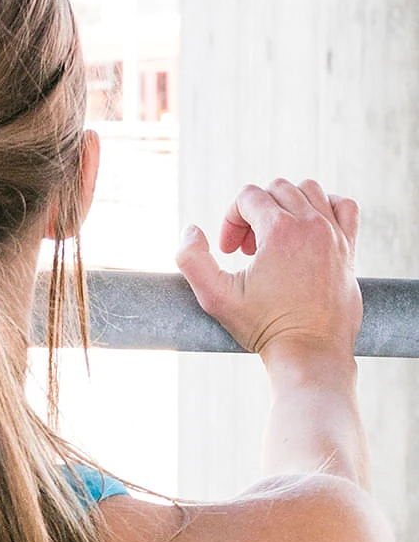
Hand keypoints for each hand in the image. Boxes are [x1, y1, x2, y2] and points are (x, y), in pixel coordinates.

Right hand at [175, 179, 361, 359]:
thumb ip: (191, 259)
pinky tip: (307, 230)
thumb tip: (191, 230)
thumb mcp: (215, 296)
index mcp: (280, 229)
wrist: (309, 351)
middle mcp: (312, 224)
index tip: (230, 253)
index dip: (230, 220)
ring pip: (308, 190)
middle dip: (254, 213)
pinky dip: (324, 207)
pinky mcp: (349, 247)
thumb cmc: (263, 325)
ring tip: (273, 240)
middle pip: (276, 190)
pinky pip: (344, 206)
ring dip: (285, 207)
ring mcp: (335, 233)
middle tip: (247, 251)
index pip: (248, 196)